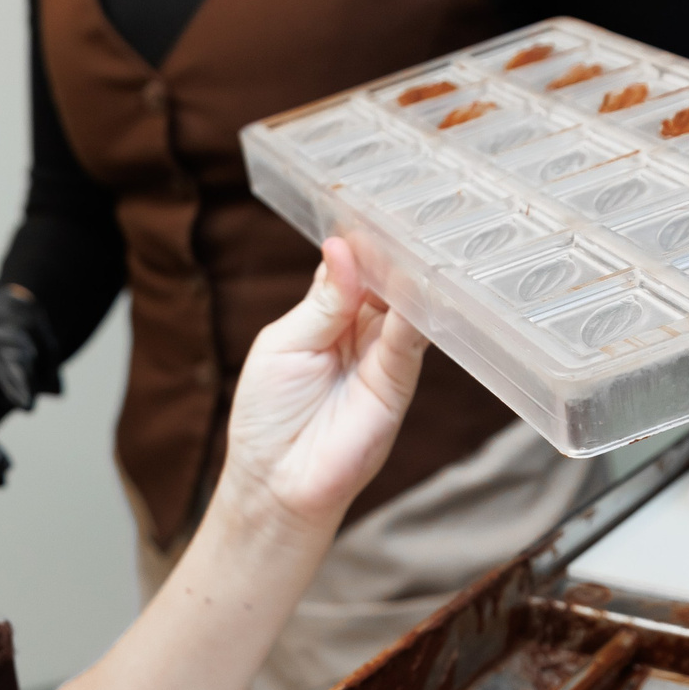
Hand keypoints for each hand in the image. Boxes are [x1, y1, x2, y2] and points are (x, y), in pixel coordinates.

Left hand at [220, 238, 427, 533]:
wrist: (276, 483)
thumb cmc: (268, 415)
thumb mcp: (284, 344)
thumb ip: (322, 301)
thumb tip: (343, 247)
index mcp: (325, 312)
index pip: (351, 263)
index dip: (360, 239)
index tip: (373, 206)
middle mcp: (360, 328)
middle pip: (385, 278)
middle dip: (392, 251)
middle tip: (404, 217)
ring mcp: (382, 354)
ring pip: (405, 304)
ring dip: (409, 277)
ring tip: (415, 245)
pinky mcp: (397, 383)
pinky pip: (413, 341)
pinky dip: (419, 315)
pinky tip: (420, 289)